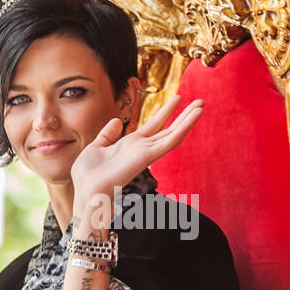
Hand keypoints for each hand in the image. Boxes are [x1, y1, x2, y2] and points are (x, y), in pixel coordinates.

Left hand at [70, 95, 202, 206]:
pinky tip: (193, 116)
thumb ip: (108, 135)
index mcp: (131, 145)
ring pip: (174, 134)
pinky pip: (170, 141)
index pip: (155, 126)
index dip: (167, 112)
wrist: (86, 190)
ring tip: (202, 104)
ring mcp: (147, 153)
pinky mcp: (148, 157)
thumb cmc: (88, 175)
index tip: (178, 99)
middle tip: (200, 101)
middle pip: (169, 129)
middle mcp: (142, 148)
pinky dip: (183, 128)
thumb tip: (117, 121)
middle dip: (184, 115)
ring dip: (189, 119)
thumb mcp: (97, 147)